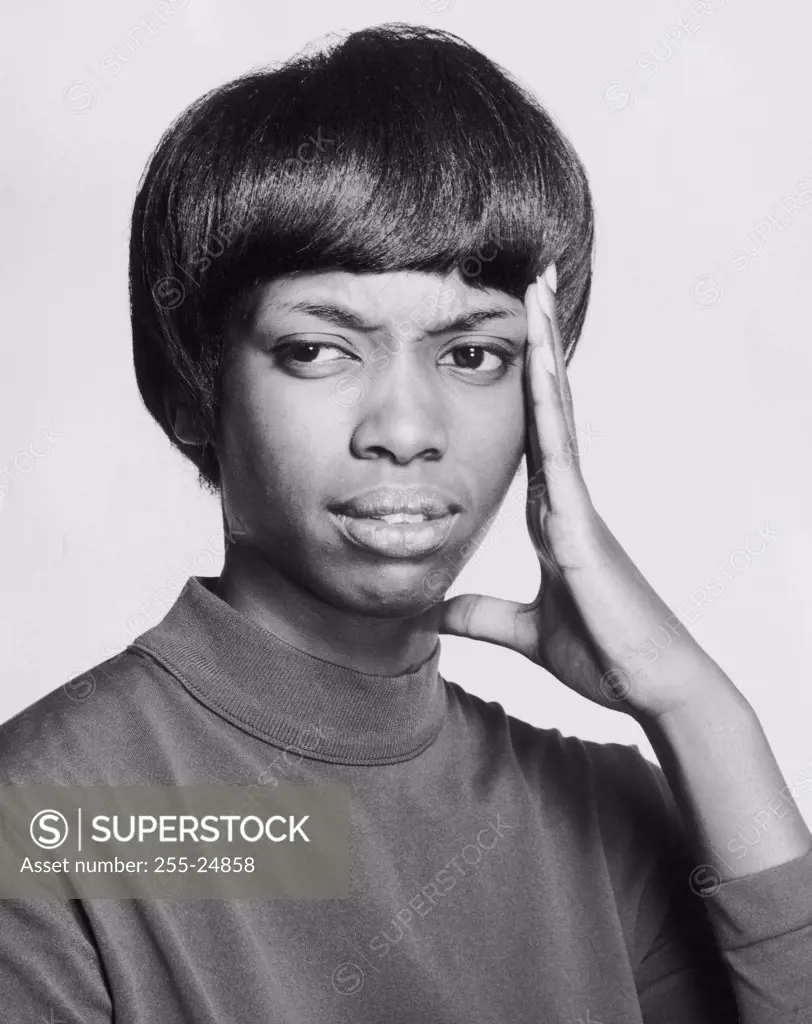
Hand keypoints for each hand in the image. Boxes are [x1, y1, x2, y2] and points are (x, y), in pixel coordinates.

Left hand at [438, 265, 729, 721]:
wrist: (648, 685)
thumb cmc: (601, 655)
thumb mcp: (521, 631)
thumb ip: (480, 616)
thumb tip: (434, 613)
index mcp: (551, 516)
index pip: (529, 435)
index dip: (519, 383)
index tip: (508, 335)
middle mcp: (564, 498)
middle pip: (546, 406)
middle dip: (538, 344)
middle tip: (530, 281)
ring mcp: (575, 504)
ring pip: (555, 412)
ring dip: (544, 350)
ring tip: (537, 289)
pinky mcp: (580, 523)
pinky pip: (558, 451)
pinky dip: (548, 403)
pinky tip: (539, 359)